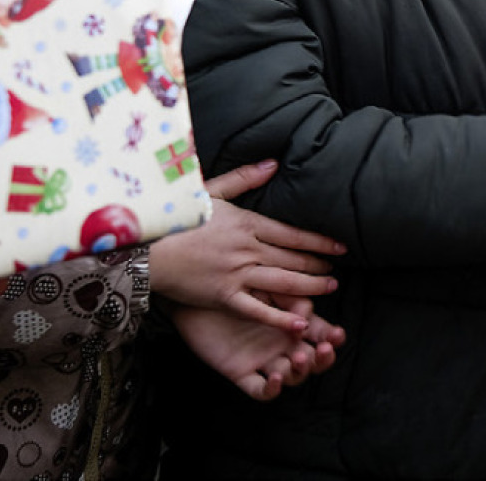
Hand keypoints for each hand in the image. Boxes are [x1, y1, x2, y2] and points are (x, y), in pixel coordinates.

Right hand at [148, 159, 346, 331]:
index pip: (293, 233)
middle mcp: (247, 248)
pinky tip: (301, 322)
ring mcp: (236, 273)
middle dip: (319, 265)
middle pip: (293, 258)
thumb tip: (273, 164)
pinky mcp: (223, 296)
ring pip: (284, 281)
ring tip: (331, 288)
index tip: (340, 246)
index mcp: (246, 223)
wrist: (144, 247)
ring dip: (311, 286)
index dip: (319, 241)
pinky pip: (257, 309)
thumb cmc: (174, 217)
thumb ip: (244, 178)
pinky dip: (280, 317)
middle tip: (338, 270)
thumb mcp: (209, 191)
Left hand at [171, 297, 344, 400]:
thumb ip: (288, 296)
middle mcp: (280, 344)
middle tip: (325, 348)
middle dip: (323, 358)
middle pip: (312, 360)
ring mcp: (262, 360)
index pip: (319, 334)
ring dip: (300, 370)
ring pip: (291, 376)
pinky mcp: (240, 372)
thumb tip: (308, 311)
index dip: (332, 338)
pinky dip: (271, 389)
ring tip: (297, 356)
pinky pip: (260, 389)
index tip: (338, 334)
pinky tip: (275, 377)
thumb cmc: (232, 286)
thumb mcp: (264, 286)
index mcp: (291, 323)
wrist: (195, 295)